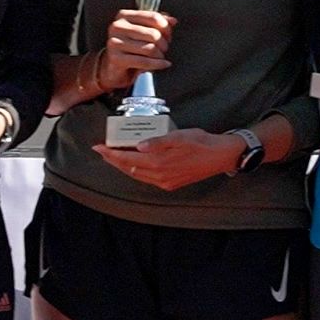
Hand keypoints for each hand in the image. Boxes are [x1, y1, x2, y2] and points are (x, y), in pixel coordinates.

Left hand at [94, 128, 245, 192]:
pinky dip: (136, 171)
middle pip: (129, 169)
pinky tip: (134, 164)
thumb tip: (138, 145)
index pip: (127, 158)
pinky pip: (147, 179)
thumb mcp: (179, 136)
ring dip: (123, 166)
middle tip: (101, 151)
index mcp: (159, 162)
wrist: (220, 157)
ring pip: (137, 175)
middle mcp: (159, 176)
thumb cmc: (201, 142)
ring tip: (113, 157)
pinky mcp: (171, 184)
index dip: (111, 153)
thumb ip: (158, 141)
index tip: (98, 147)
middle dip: (113, 160)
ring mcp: (165, 182)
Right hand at [98, 9, 175, 85]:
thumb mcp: (143, 32)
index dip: (166, 28)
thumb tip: (173, 21)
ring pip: (150, 48)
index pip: (153, 17)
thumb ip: (157, 23)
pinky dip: (158, 64)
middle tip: (164, 49)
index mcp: (124, 16)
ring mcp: (115, 43)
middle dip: (164, 43)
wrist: (113, 68)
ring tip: (161, 57)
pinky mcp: (116, 59)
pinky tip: (164, 64)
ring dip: (160, 55)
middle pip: (153, 34)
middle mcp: (117, 27)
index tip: (168, 36)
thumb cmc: (130, 47)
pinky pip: (144, 62)